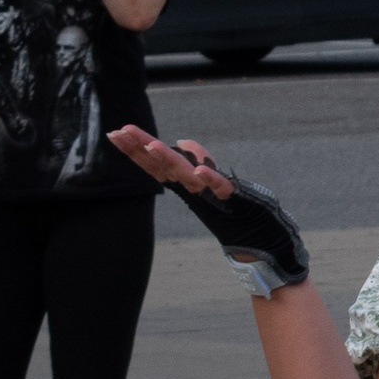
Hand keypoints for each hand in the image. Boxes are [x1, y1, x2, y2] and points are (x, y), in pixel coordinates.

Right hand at [108, 131, 312, 287]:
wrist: (263, 246)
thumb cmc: (239, 215)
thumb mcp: (216, 183)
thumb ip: (201, 162)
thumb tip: (184, 142)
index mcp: (188, 186)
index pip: (157, 165)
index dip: (137, 150)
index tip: (116, 133)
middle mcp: (194, 191)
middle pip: (163, 168)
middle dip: (141, 150)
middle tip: (119, 133)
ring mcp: (212, 197)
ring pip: (186, 176)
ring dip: (169, 161)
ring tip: (151, 144)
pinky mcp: (234, 201)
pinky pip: (221, 189)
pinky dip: (210, 180)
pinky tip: (199, 169)